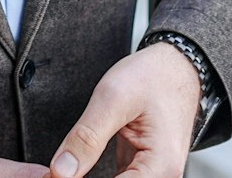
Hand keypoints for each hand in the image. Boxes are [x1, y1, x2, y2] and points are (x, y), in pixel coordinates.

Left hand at [51, 42, 201, 176]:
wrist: (176, 65)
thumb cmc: (154, 76)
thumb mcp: (112, 99)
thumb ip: (86, 138)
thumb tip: (61, 171)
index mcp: (160, 165)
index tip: (55, 174)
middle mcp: (162, 175)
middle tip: (55, 171)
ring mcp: (154, 174)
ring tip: (65, 165)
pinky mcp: (143, 169)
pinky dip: (95, 176)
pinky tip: (79, 165)